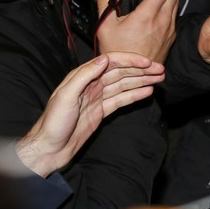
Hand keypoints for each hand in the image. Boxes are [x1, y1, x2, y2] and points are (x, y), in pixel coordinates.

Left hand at [15, 52, 165, 176]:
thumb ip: (84, 76)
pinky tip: (147, 92)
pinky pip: (121, 100)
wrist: (49, 149)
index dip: (130, 60)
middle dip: (141, 70)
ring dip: (141, 80)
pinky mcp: (101, 112)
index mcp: (82, 77)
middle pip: (121, 72)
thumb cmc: (53, 122)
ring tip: (159, 78)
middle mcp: (91, 85)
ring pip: (124, 85)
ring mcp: (97, 98)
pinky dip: (135, 95)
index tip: (147, 63)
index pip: (110, 62)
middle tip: (161, 70)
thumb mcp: (66, 96)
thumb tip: (103, 59)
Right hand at [94, 0, 178, 61]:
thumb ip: (104, 2)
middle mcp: (162, 21)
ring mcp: (169, 29)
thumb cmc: (118, 54)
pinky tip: (156, 9)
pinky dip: (168, 7)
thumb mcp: (105, 27)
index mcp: (147, 15)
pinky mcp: (171, 37)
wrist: (133, 76)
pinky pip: (174, 16)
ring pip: (176, 3)